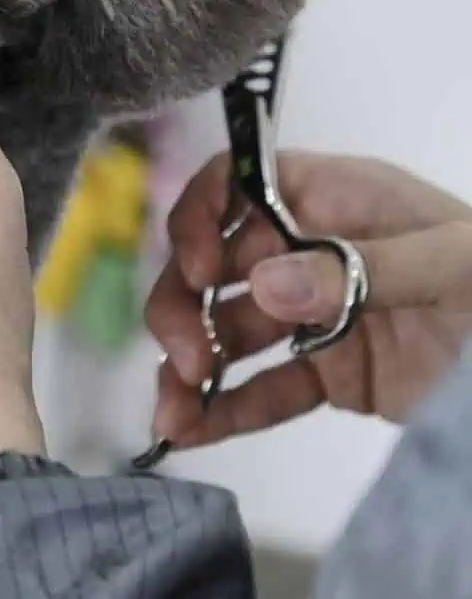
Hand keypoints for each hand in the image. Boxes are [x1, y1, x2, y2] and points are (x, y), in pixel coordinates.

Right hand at [146, 153, 471, 448]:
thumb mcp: (458, 266)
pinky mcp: (330, 373)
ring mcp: (317, 313)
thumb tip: (266, 283)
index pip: (237, 183)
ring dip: (191, 367)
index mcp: (337, 198)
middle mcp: (312, 248)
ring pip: (228, 329)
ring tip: (172, 412)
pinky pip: (266, 387)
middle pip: (216, 262)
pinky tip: (192, 431)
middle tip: (184, 358)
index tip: (200, 270)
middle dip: (185, 306)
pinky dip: (226, 409)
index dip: (202, 218)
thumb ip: (363, 267)